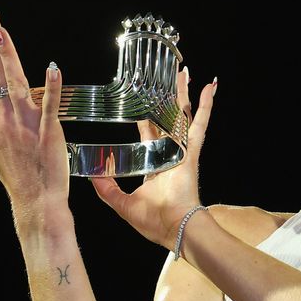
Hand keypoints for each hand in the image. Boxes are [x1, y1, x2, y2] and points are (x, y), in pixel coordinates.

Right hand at [0, 7, 67, 209]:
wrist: (34, 199)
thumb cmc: (12, 174)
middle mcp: (5, 117)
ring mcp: (26, 124)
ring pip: (16, 82)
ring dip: (9, 55)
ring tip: (2, 29)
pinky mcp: (49, 132)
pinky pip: (49, 107)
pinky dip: (51, 87)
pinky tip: (52, 67)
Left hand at [90, 69, 216, 246]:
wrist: (175, 228)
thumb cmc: (154, 221)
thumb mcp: (122, 204)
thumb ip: (107, 189)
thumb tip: (91, 175)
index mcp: (155, 165)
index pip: (148, 135)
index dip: (145, 118)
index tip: (142, 103)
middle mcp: (169, 154)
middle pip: (167, 119)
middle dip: (166, 98)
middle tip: (165, 78)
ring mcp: (182, 152)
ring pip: (182, 115)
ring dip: (183, 94)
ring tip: (183, 72)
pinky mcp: (191, 152)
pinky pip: (199, 124)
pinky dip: (205, 106)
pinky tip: (209, 87)